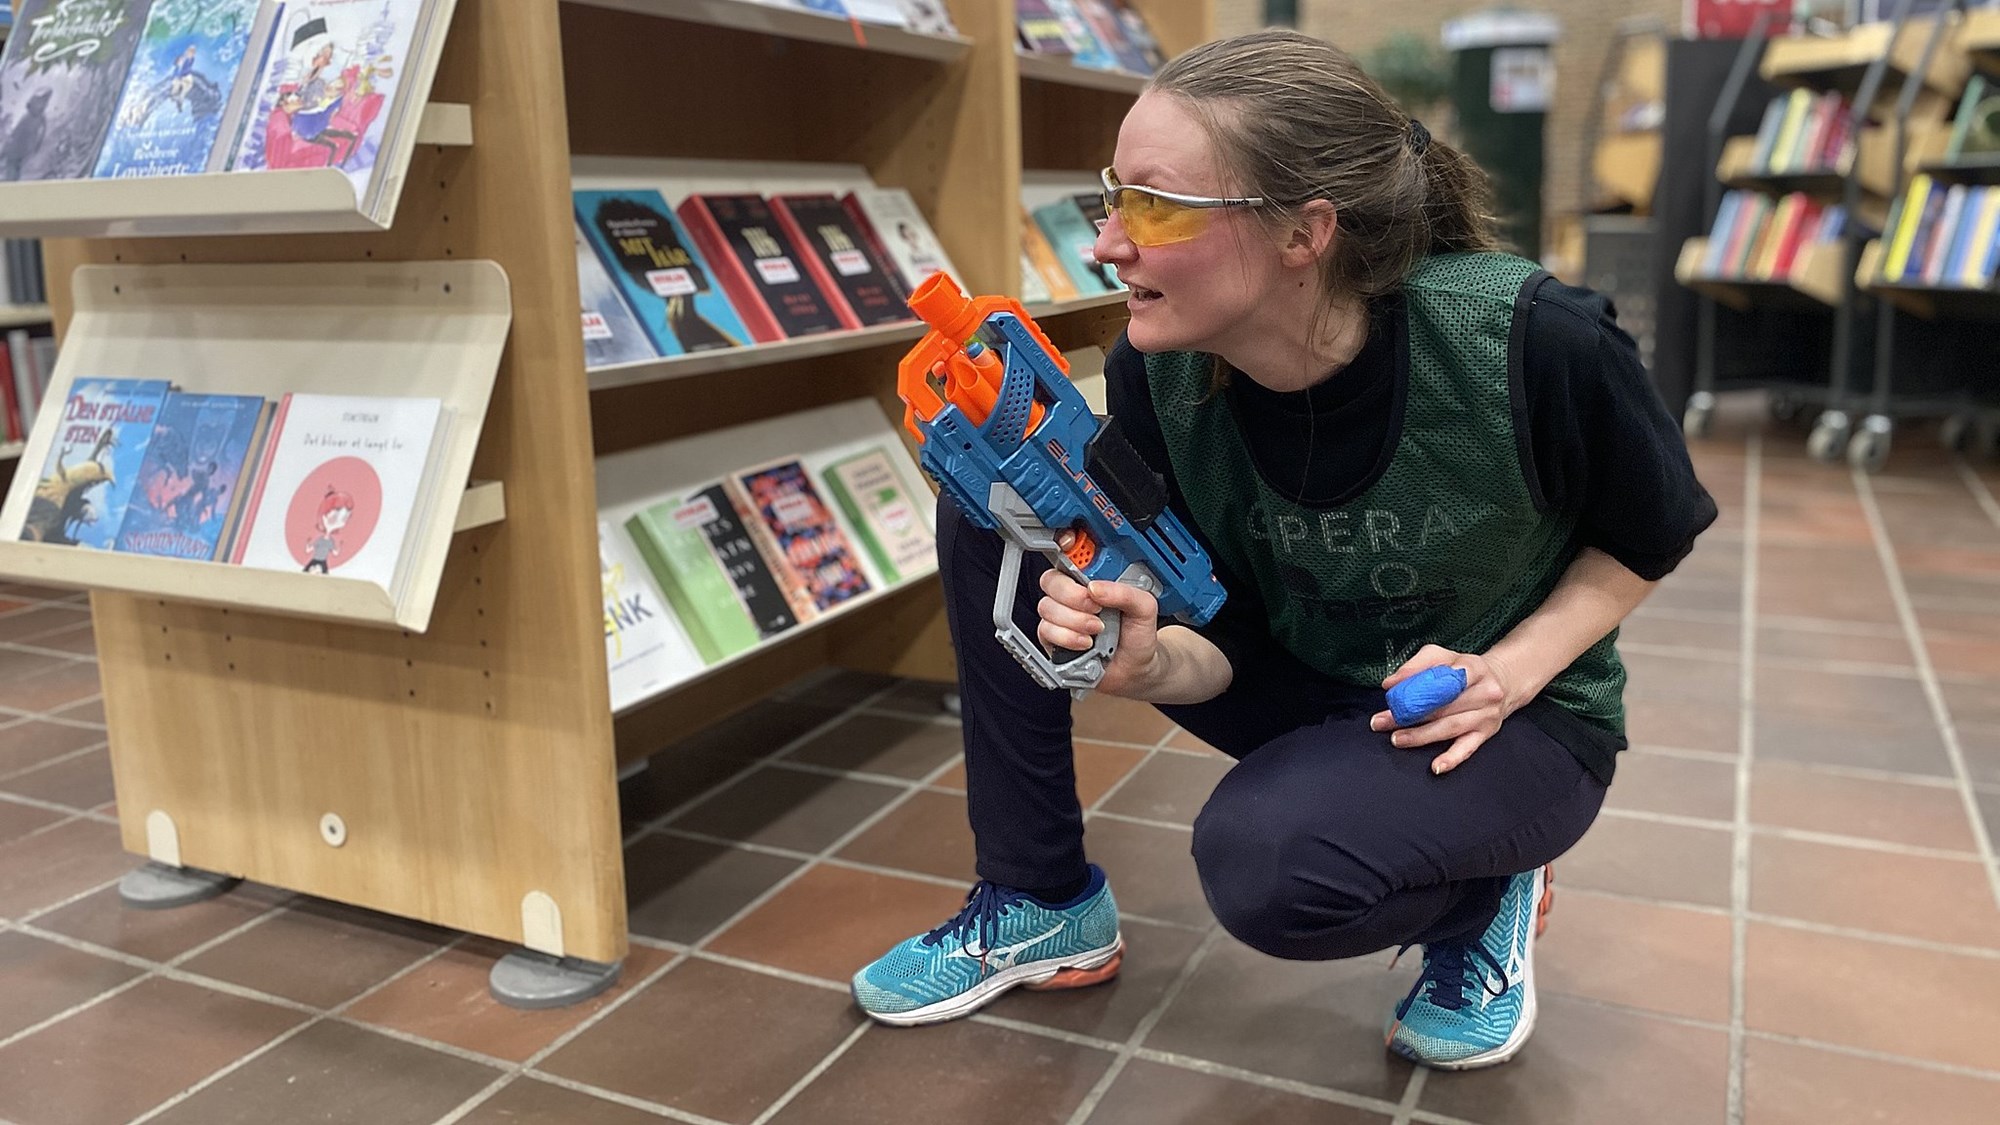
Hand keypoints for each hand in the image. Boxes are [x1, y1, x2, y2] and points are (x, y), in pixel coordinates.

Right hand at [1036, 570, 1159, 696]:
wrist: (1135, 669)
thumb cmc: (1138, 636)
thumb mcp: (1144, 608)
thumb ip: (1125, 593)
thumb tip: (1095, 587)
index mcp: (1094, 579)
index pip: (1070, 559)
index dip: (1067, 557)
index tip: (1082, 573)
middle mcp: (1074, 595)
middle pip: (1051, 581)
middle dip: (1073, 596)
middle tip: (1096, 609)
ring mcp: (1061, 616)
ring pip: (1047, 607)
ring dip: (1075, 621)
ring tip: (1097, 630)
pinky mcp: (1053, 638)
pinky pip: (1046, 630)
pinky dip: (1068, 638)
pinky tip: (1085, 643)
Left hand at [1370, 644, 1519, 775]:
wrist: (1503, 683)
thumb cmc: (1465, 670)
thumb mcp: (1444, 657)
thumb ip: (1417, 665)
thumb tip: (1391, 683)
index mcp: (1473, 668)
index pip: (1442, 677)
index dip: (1415, 687)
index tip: (1391, 695)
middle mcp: (1484, 692)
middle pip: (1443, 705)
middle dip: (1410, 714)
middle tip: (1383, 721)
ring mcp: (1486, 715)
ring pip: (1450, 727)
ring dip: (1421, 735)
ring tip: (1398, 738)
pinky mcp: (1486, 733)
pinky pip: (1467, 748)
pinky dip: (1451, 759)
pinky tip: (1436, 766)